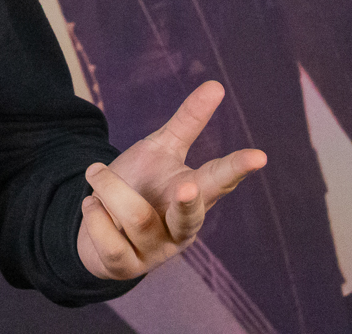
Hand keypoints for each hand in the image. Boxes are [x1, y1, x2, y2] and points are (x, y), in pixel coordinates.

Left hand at [76, 81, 265, 280]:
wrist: (99, 222)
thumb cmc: (140, 183)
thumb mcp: (160, 149)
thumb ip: (188, 122)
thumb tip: (216, 85)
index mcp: (194, 195)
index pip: (220, 180)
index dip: (238, 168)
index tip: (258, 155)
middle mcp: (181, 228)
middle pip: (190, 216)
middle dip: (187, 203)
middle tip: (186, 185)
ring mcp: (156, 251)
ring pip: (134, 216)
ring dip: (108, 188)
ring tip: (97, 174)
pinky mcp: (126, 266)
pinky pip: (109, 239)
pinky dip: (94, 214)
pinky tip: (93, 206)